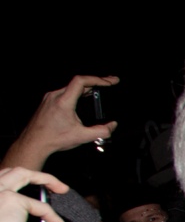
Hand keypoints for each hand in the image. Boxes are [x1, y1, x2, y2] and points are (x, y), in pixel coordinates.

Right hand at [0, 168, 69, 221]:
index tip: (41, 194)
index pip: (4, 182)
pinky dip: (55, 220)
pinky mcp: (12, 199)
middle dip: (36, 175)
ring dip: (46, 178)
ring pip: (24, 174)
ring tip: (63, 189)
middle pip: (13, 173)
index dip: (22, 185)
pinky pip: (43, 208)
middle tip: (57, 187)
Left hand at [2, 75, 118, 169]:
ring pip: (71, 86)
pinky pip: (65, 91)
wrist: (34, 142)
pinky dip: (77, 91)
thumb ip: (101, 131)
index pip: (81, 81)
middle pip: (78, 82)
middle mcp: (55, 95)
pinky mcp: (48, 101)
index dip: (97, 79)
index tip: (109, 82)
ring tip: (99, 88)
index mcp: (64, 101)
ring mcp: (50, 97)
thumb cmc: (53, 139)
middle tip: (110, 82)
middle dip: (96, 81)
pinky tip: (83, 96)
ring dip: (87, 86)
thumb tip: (112, 125)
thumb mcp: (82, 137)